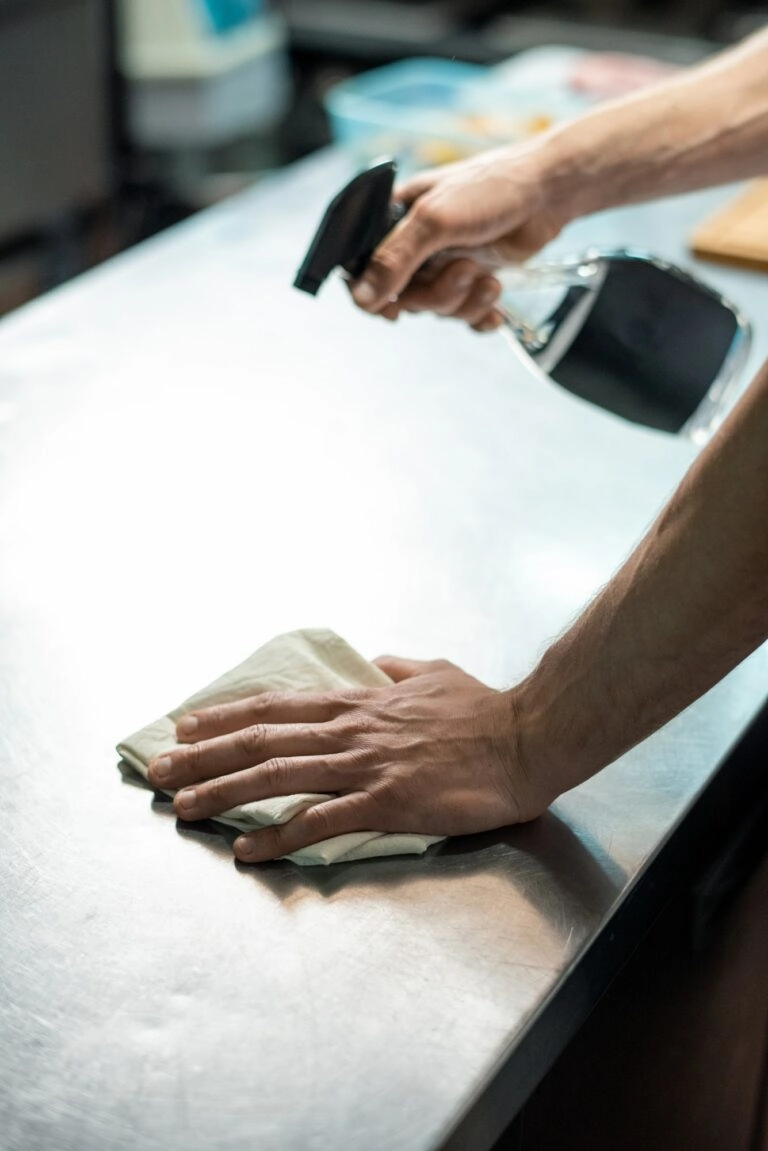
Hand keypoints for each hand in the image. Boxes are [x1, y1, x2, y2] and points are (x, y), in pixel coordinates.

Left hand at [147, 656, 549, 862]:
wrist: (527, 738)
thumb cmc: (485, 709)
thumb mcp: (434, 672)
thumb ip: (399, 668)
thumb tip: (377, 661)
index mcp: (360, 702)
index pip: (277, 707)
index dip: (226, 717)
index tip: (187, 726)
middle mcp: (351, 730)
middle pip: (262, 740)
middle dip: (203, 756)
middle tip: (159, 770)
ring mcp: (365, 766)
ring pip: (278, 776)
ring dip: (224, 792)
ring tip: (183, 807)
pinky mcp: (386, 802)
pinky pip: (321, 821)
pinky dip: (279, 835)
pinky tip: (249, 849)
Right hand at [350, 139, 569, 329]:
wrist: (549, 192)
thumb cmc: (490, 189)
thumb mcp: (434, 219)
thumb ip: (394, 260)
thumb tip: (362, 298)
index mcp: (396, 223)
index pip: (364, 269)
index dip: (373, 295)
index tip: (392, 310)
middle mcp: (418, 246)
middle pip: (406, 297)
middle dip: (438, 293)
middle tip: (465, 269)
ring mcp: (446, 264)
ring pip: (437, 308)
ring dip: (465, 301)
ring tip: (488, 278)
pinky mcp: (474, 280)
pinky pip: (465, 316)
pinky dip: (480, 315)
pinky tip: (495, 302)